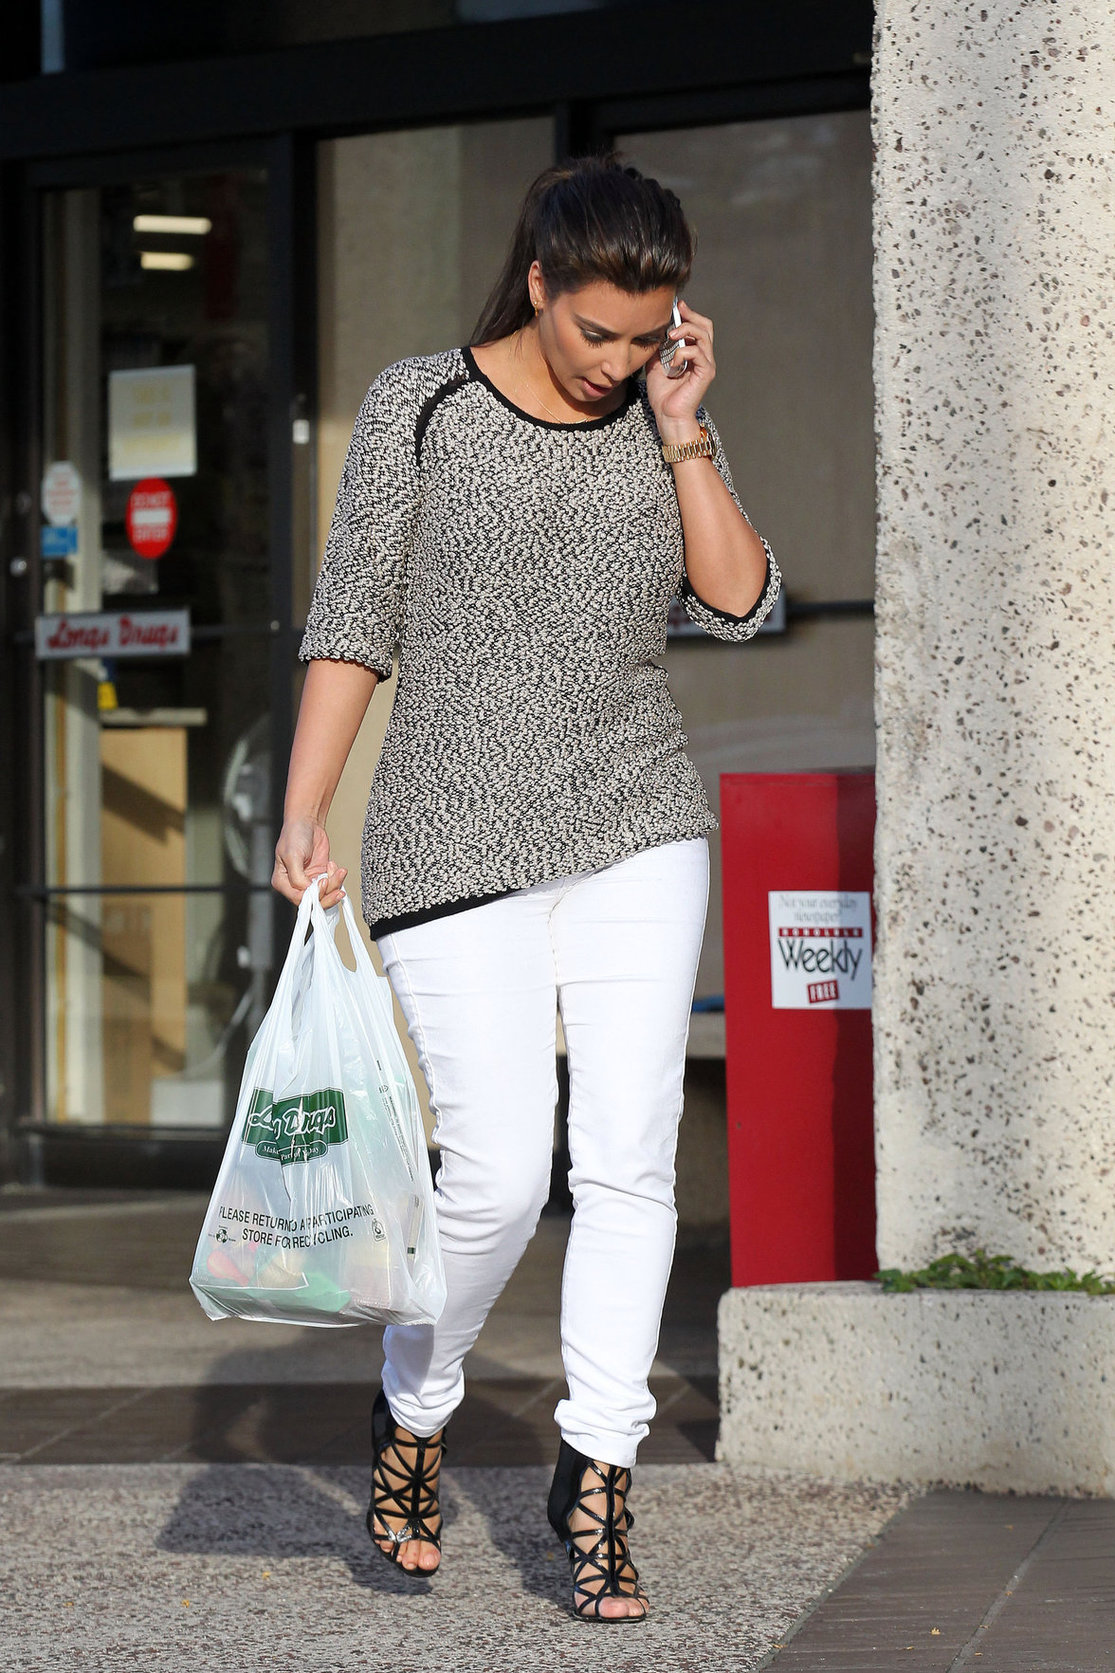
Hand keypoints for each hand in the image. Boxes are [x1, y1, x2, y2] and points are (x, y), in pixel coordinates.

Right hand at [272, 815, 347, 908]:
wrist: (307, 821)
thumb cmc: (295, 835)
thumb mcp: (293, 856)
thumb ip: (297, 877)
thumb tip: (308, 892)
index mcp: (282, 882)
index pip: (300, 899)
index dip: (314, 895)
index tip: (324, 882)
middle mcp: (295, 885)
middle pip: (314, 901)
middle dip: (328, 895)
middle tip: (339, 890)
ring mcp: (309, 880)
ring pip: (326, 893)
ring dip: (335, 884)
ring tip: (339, 871)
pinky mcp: (321, 875)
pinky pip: (332, 884)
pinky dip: (336, 878)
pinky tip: (333, 865)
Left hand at [644, 298, 715, 440]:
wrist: (667, 416)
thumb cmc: (663, 395)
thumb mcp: (655, 364)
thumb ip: (659, 348)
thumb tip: (654, 331)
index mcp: (693, 354)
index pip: (698, 327)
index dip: (689, 314)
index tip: (676, 306)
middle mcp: (703, 357)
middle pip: (706, 326)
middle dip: (691, 316)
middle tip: (677, 312)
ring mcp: (706, 364)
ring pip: (703, 335)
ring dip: (685, 331)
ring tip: (670, 337)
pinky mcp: (706, 373)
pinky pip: (697, 353)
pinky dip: (682, 353)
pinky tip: (672, 364)